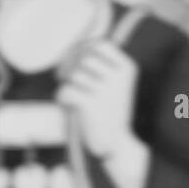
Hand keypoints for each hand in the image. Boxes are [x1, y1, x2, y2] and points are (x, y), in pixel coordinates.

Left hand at [56, 40, 138, 159]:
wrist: (113, 143)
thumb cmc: (106, 111)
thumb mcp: (111, 83)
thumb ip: (94, 64)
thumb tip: (70, 50)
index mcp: (127, 68)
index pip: (100, 44)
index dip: (81, 49)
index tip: (73, 61)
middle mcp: (119, 77)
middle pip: (83, 58)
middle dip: (69, 66)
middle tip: (64, 79)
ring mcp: (106, 91)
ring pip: (73, 74)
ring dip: (66, 84)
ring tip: (72, 96)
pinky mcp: (90, 105)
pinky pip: (65, 91)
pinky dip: (61, 98)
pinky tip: (68, 106)